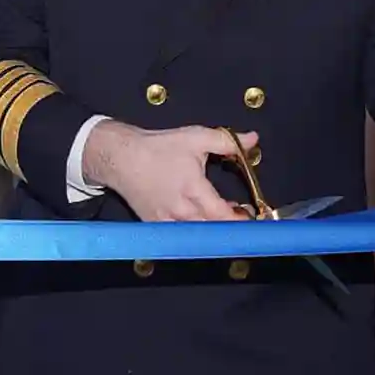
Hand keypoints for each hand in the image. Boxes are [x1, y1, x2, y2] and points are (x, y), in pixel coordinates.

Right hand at [84, 121, 255, 221]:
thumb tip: (252, 139)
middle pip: (214, 230)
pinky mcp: (157, 226)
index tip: (252, 218)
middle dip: (231, 225)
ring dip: (213, 228)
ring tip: (221, 214)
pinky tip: (199, 218)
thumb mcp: (195, 137)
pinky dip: (193, 231)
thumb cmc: (157, 148)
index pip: (223, 215)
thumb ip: (227, 141)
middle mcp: (181, 210)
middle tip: (241, 213)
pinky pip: (180, 237)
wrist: (121, 158)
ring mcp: (167, 221)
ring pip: (198, 236)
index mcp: (193, 189)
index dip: (240, 220)